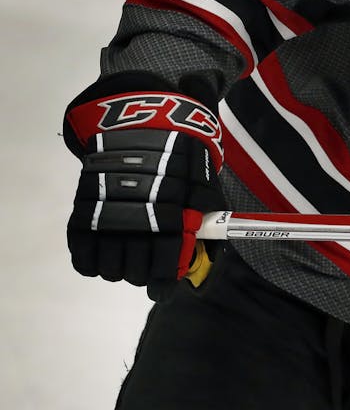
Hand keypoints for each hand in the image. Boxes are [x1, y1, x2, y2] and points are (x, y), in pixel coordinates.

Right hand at [65, 92, 224, 294]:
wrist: (142, 120)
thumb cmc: (182, 155)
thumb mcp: (206, 184)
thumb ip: (207, 221)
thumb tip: (207, 257)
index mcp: (175, 215)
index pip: (167, 262)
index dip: (164, 281)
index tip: (162, 288)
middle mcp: (140, 218)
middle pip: (135, 271)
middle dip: (142, 273)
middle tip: (144, 268)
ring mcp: (109, 214)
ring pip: (109, 266)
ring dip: (117, 268)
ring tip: (124, 259)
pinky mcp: (83, 208)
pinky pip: (81, 252)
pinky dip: (90, 261)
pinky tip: (100, 257)